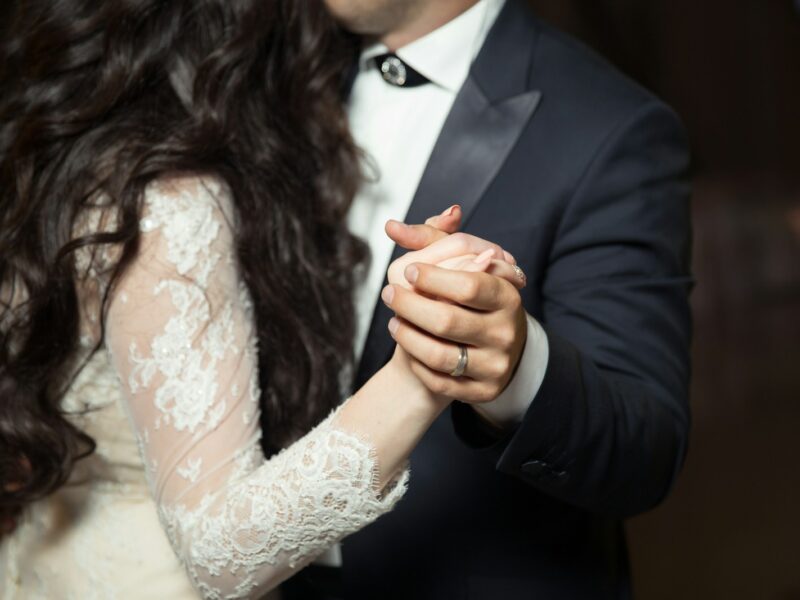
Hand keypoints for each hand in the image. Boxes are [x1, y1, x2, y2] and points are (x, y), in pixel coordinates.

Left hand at [383, 250, 527, 405]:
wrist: (487, 348)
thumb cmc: (469, 298)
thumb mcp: (460, 263)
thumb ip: (432, 240)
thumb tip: (392, 226)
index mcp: (507, 296)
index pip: (470, 285)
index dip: (433, 277)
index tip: (409, 270)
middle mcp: (506, 332)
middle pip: (447, 320)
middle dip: (409, 305)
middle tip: (389, 293)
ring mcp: (496, 365)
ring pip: (438, 355)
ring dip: (406, 335)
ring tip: (393, 321)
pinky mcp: (482, 391)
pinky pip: (439, 381)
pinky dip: (416, 362)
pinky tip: (408, 344)